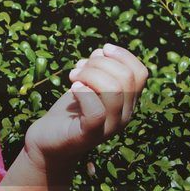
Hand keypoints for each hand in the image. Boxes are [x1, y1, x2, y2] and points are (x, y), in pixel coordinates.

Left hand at [24, 43, 148, 171]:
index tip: (102, 49)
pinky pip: (96, 110)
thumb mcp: (89, 84)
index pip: (140, 73)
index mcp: (128, 102)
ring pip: (113, 90)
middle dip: (100, 63)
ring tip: (73, 75)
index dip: (123, 55)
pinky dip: (83, 93)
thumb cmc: (70, 110)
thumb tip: (103, 51)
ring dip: (89, 74)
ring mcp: (110, 128)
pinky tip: (72, 88)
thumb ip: (100, 68)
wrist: (49, 140)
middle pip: (126, 78)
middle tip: (79, 67)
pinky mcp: (91, 135)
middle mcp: (124, 116)